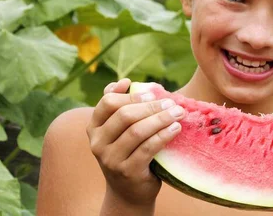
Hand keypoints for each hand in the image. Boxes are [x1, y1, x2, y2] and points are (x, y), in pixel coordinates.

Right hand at [86, 78, 185, 206]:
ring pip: (137, 131)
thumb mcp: (120, 131)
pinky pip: (148, 148)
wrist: (129, 191)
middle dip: (151, 106)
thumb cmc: (128, 152)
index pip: (107, 103)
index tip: (151, 92)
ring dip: (161, 119)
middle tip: (171, 103)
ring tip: (178, 113)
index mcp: (94, 128)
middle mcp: (98, 143)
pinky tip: (176, 128)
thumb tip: (125, 82)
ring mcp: (110, 159)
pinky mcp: (127, 171)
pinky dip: (164, 135)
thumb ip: (120, 107)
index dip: (130, 95)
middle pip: (124, 115)